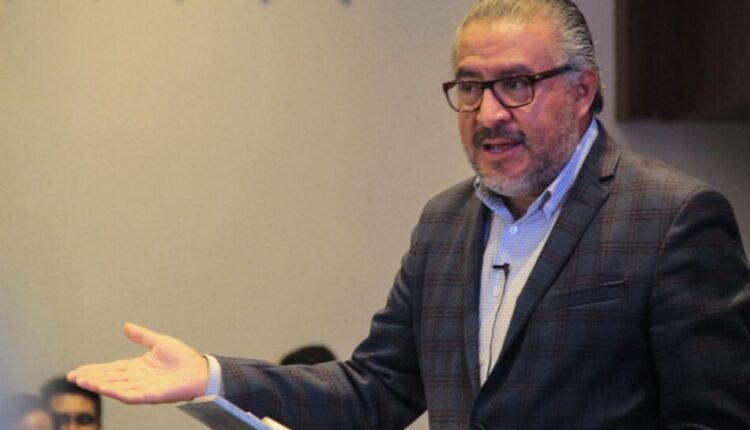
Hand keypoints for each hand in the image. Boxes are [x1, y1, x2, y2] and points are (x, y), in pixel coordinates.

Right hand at [67, 323, 208, 403]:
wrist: (200, 370)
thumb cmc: (183, 358)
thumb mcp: (159, 342)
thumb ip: (142, 336)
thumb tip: (126, 326)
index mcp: (136, 367)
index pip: (111, 368)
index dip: (94, 369)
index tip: (78, 370)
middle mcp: (136, 378)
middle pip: (108, 378)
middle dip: (90, 377)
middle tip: (71, 376)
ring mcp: (141, 387)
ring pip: (114, 387)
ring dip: (97, 384)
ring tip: (81, 380)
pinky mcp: (149, 395)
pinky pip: (128, 395)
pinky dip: (114, 391)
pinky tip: (102, 387)